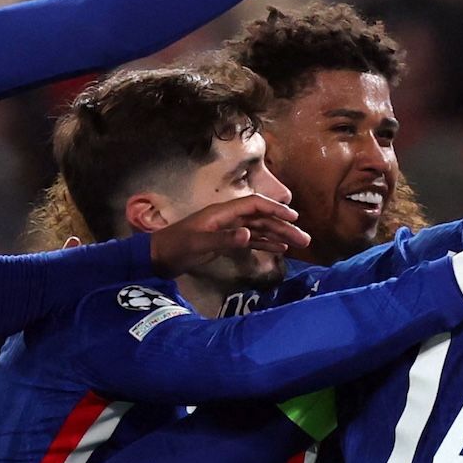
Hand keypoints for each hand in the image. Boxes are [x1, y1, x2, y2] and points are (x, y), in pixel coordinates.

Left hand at [151, 193, 307, 273]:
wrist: (157, 257)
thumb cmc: (175, 248)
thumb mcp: (198, 244)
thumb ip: (224, 239)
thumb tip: (251, 235)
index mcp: (222, 213)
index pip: (255, 205)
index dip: (275, 209)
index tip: (294, 218)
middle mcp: (228, 218)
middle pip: (262, 218)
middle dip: (284, 226)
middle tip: (305, 239)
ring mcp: (228, 230)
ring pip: (259, 229)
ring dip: (279, 235)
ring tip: (299, 245)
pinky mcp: (225, 242)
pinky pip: (251, 241)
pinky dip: (266, 243)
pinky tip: (280, 249)